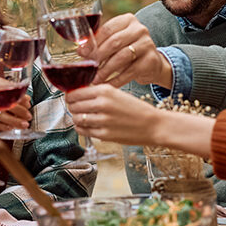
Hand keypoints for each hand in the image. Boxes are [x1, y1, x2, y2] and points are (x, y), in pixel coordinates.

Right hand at [0, 84, 31, 130]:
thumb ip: (7, 92)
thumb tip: (26, 100)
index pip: (5, 87)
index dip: (18, 97)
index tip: (27, 103)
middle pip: (1, 101)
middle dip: (17, 110)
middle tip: (27, 116)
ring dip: (11, 120)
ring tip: (21, 124)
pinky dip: (0, 126)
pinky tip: (9, 127)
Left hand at [65, 84, 213, 156]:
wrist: (153, 125)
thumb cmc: (137, 109)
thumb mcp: (117, 93)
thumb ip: (98, 93)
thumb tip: (78, 95)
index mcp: (105, 90)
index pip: (75, 92)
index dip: (71, 95)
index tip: (72, 98)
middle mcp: (102, 104)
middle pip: (73, 105)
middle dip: (73, 107)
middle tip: (78, 108)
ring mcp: (102, 120)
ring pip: (76, 118)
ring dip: (77, 118)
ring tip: (84, 117)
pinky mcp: (104, 134)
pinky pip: (83, 130)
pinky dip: (82, 128)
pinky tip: (88, 126)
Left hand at [90, 13, 171, 87]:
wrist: (152, 64)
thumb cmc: (128, 51)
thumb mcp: (115, 43)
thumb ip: (99, 43)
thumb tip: (80, 51)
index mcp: (128, 20)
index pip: (107, 29)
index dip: (93, 42)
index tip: (82, 53)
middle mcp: (139, 29)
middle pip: (114, 42)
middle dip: (98, 56)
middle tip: (87, 67)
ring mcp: (147, 44)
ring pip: (122, 57)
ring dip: (106, 70)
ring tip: (95, 79)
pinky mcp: (151, 60)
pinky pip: (130, 72)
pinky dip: (116, 80)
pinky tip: (107, 85)